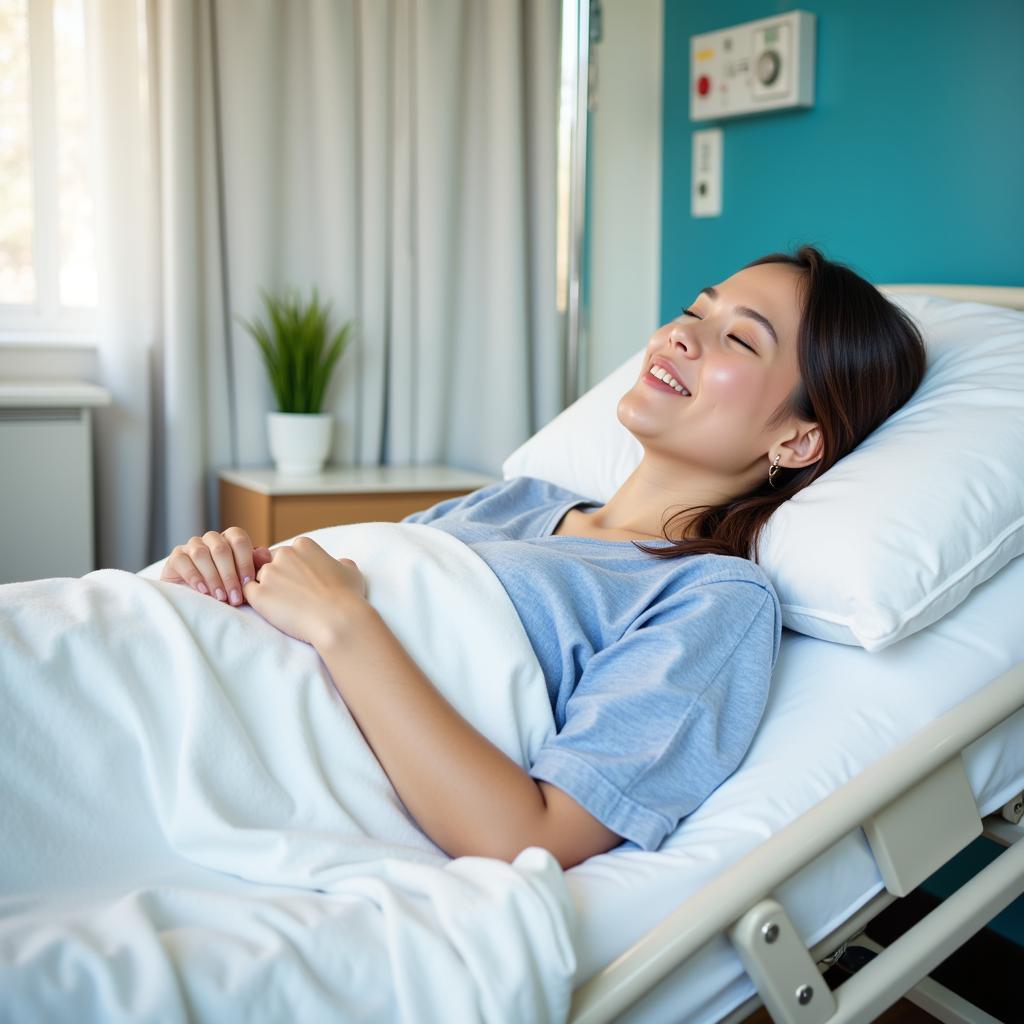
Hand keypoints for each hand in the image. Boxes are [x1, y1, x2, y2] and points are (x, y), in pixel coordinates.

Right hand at [160, 527, 272, 605]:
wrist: (198, 599)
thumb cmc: (227, 586)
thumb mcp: (244, 577)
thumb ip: (255, 564)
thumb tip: (265, 555)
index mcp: (229, 539)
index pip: (239, 540)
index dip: (245, 561)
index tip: (249, 584)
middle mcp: (211, 539)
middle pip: (221, 549)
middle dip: (230, 575)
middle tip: (235, 598)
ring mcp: (192, 546)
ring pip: (202, 554)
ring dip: (213, 578)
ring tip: (220, 597)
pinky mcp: (176, 557)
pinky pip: (184, 561)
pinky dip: (195, 577)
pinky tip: (203, 591)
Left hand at [242, 536, 367, 647]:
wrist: (338, 620)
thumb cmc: (347, 596)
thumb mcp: (351, 571)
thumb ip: (340, 563)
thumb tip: (339, 564)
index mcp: (303, 545)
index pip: (288, 554)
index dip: (294, 570)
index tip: (303, 584)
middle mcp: (284, 554)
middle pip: (271, 563)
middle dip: (278, 579)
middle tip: (292, 597)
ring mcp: (269, 574)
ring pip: (258, 578)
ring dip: (268, 590)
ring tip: (284, 607)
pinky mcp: (258, 594)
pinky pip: (248, 593)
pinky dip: (256, 601)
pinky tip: (272, 610)